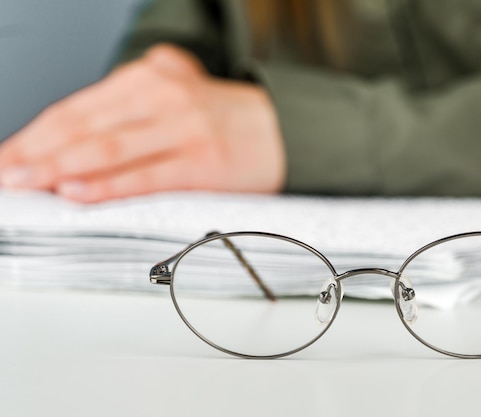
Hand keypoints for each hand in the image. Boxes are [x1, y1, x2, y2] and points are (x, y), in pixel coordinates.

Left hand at [0, 44, 285, 202]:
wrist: (286, 130)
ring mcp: (185, 128)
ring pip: (108, 148)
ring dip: (59, 168)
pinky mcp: (203, 163)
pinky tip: (76, 192)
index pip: (79, 106)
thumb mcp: (177, 90)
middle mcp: (165, 96)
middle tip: (7, 174)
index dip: (36, 133)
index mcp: (153, 76)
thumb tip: (76, 132)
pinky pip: (146, 176)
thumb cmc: (226, 119)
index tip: (11, 155)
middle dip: (37, 152)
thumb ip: (133, 100)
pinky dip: (107, 185)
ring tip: (28, 184)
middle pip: (85, 125)